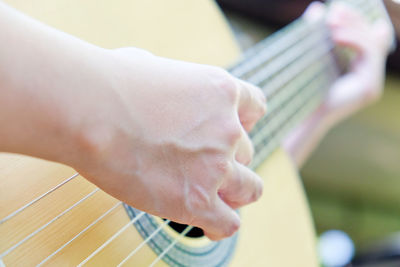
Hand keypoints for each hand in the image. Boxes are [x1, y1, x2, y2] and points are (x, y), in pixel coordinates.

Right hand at [72, 48, 265, 239]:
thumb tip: (166, 92)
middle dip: (228, 159)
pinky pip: (228, 222)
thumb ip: (174, 84)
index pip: (256, 108)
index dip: (243, 121)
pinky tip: (205, 222)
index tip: (224, 131)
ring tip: (209, 194)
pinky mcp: (196, 200)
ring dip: (233, 192)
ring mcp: (216, 166)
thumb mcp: (155, 66)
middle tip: (200, 164)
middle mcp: (228, 128)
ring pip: (249, 188)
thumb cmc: (110, 83)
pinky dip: (220, 224)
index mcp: (222, 91)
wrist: (87, 109)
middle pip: (246, 151)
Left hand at [283, 2, 392, 166]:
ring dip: (352, 27)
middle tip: (334, 10)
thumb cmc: (302, 87)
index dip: (356, 21)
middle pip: (373, 37)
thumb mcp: (313, 55)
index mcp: (359, 72)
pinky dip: (352, 39)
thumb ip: (318, 33)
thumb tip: (317, 8)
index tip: (337, 8)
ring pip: (372, 42)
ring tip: (331, 22)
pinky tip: (334, 35)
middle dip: (354, 20)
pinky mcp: (368, 86)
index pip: (368, 38)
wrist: (298, 115)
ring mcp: (372, 84)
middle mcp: (369, 78)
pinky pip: (368, 52)